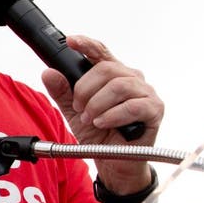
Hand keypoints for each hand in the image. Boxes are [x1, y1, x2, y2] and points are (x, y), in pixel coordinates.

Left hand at [42, 35, 163, 190]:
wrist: (113, 161)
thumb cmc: (98, 133)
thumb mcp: (73, 112)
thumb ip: (62, 92)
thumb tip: (49, 73)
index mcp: (112, 75)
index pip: (100, 52)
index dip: (86, 44)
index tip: (71, 41)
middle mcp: (131, 78)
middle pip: (106, 69)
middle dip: (85, 89)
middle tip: (78, 108)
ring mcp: (145, 92)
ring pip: (118, 86)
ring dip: (97, 104)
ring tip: (90, 119)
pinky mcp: (154, 109)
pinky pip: (133, 105)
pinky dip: (112, 115)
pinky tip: (102, 123)